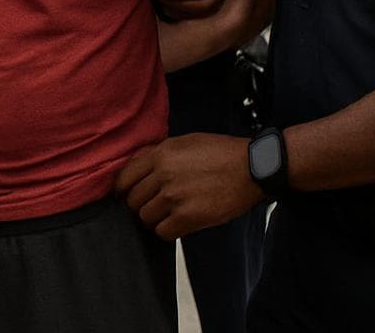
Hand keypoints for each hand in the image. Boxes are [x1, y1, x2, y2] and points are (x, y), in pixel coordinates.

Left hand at [114, 133, 261, 239]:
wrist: (251, 168)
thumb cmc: (221, 153)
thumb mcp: (184, 142)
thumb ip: (157, 153)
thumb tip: (135, 164)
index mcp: (160, 154)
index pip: (124, 178)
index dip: (123, 190)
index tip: (126, 196)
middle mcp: (163, 175)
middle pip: (133, 200)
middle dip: (140, 205)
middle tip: (153, 206)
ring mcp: (174, 197)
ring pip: (145, 217)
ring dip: (154, 219)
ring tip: (168, 214)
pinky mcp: (188, 217)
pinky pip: (163, 232)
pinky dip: (168, 231)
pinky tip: (178, 223)